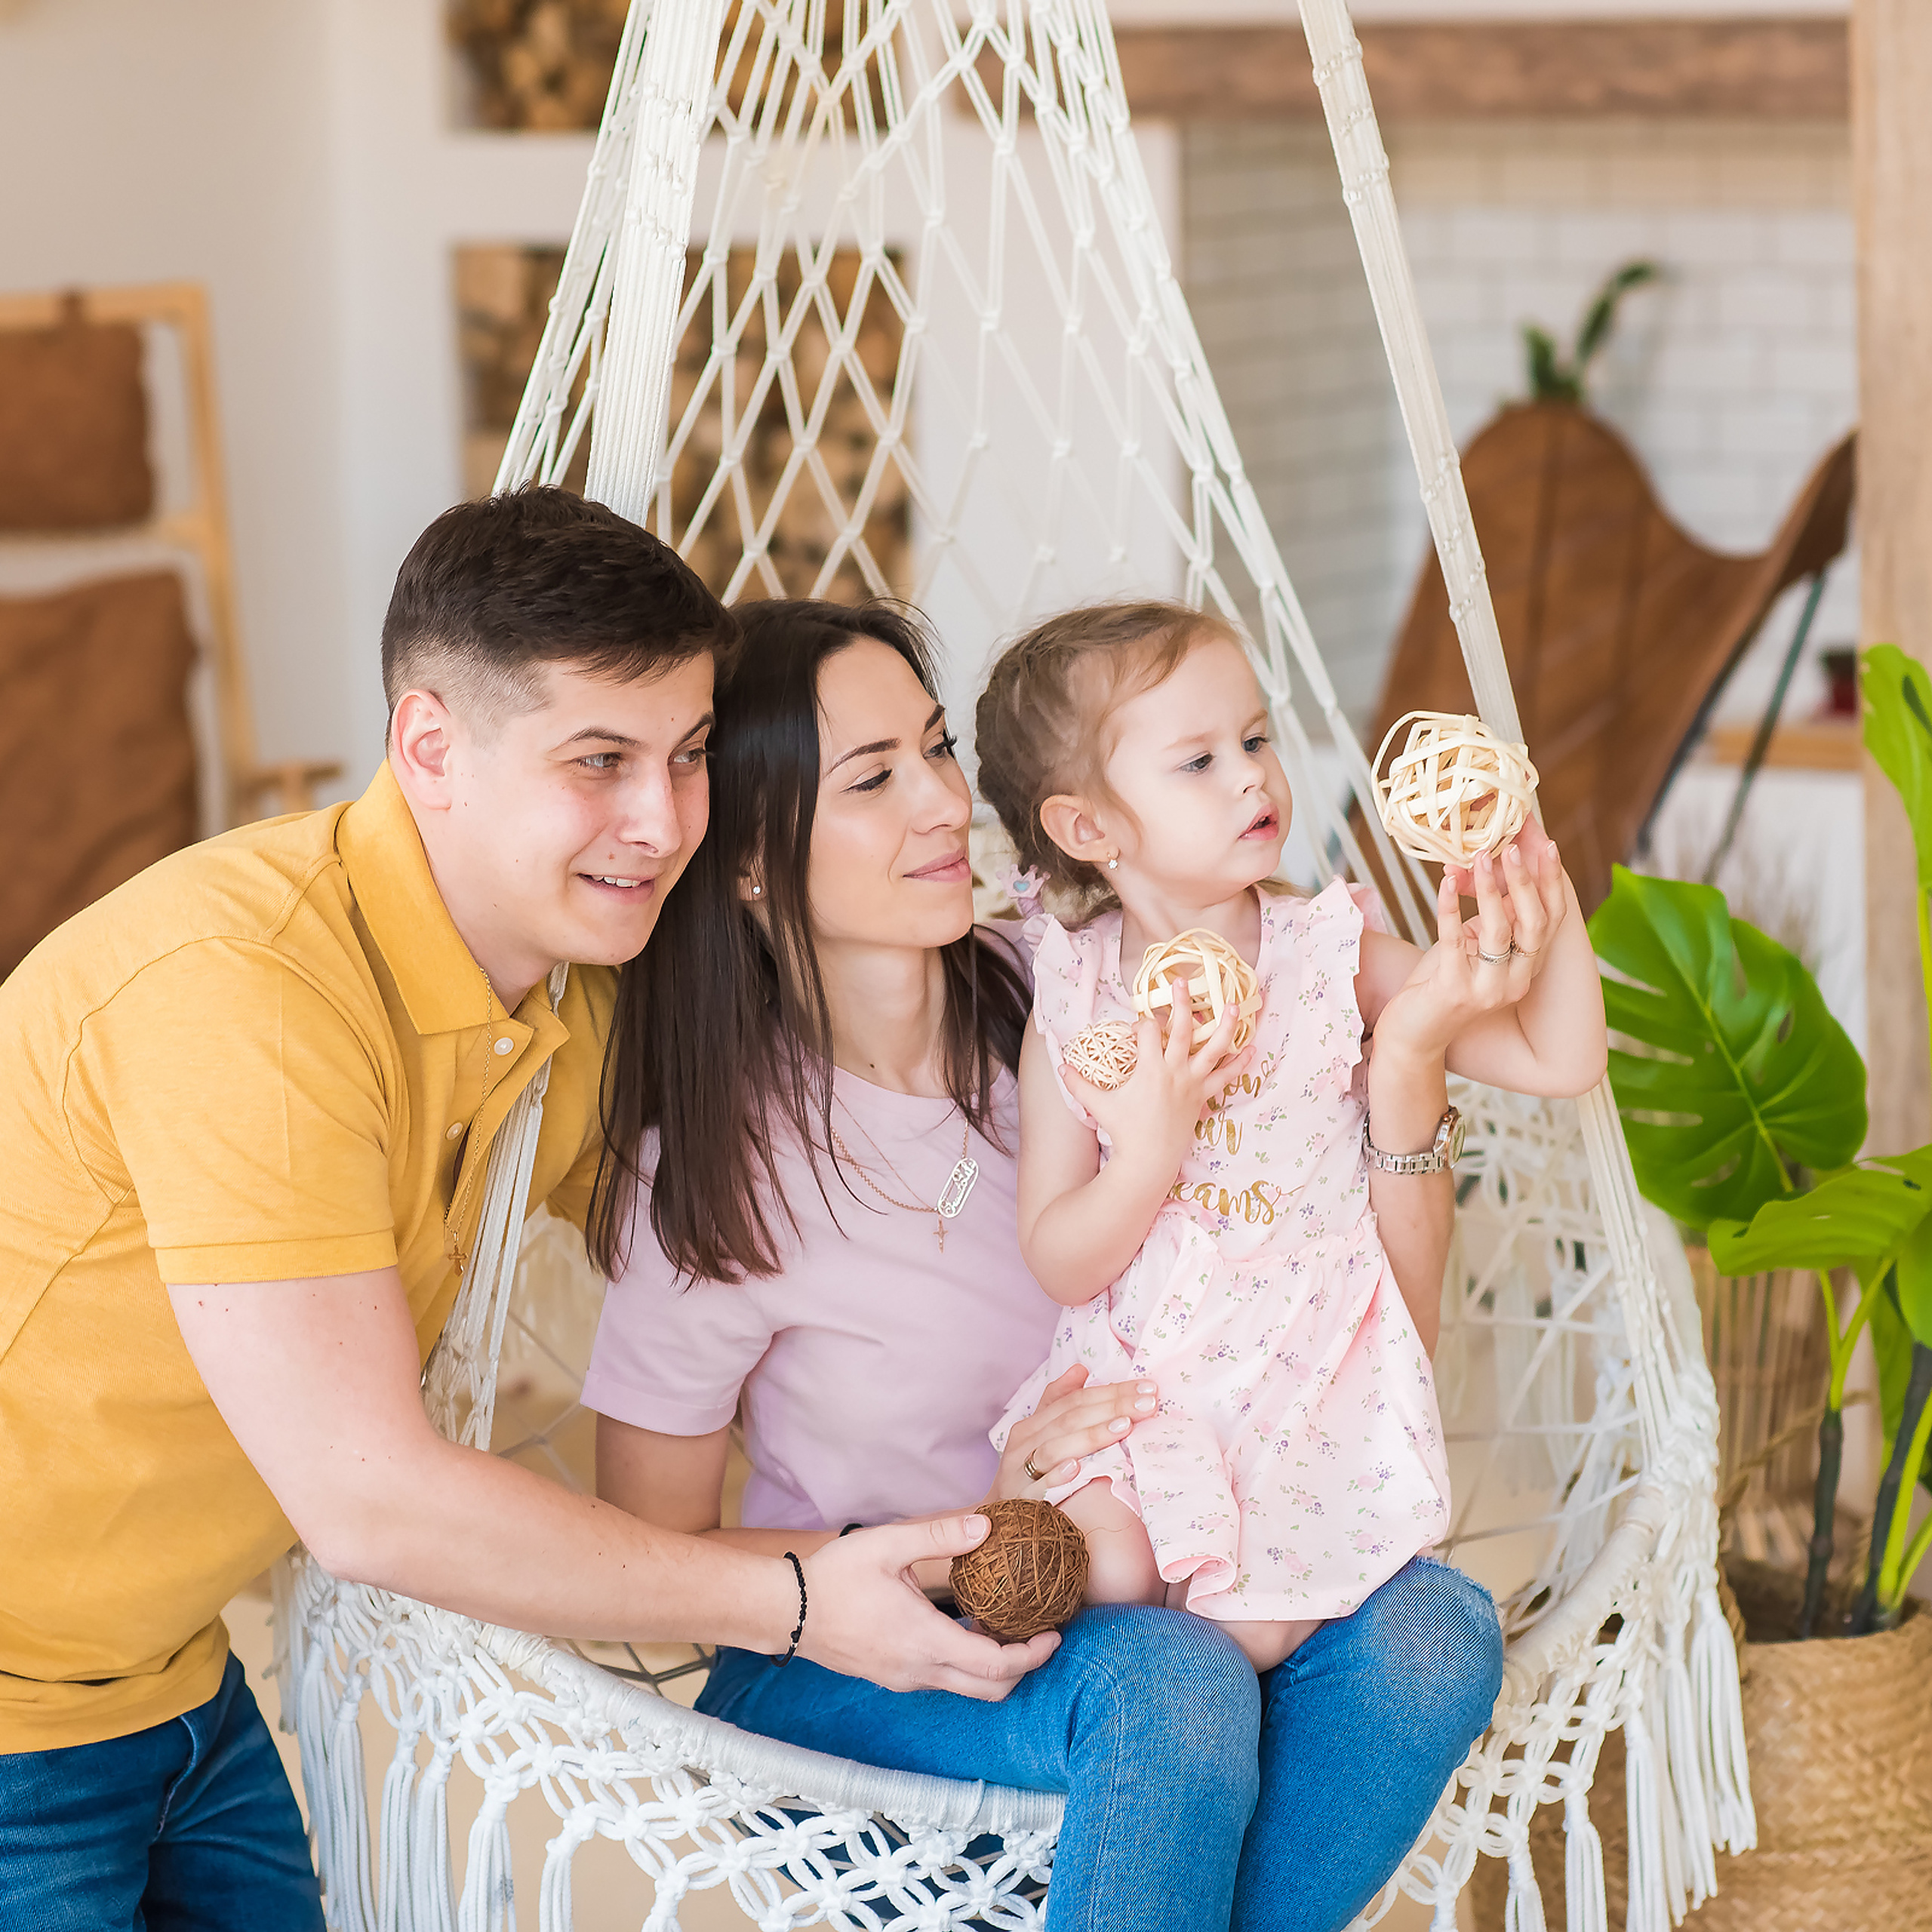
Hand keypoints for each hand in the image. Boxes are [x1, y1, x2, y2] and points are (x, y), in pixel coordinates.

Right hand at [798, 1517, 1058, 1699]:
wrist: (787, 1612)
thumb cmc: (834, 1577)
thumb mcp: (886, 1544)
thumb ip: (939, 1535)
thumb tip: (986, 1526)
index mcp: (924, 1641)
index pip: (994, 1664)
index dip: (1031, 1655)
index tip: (1054, 1635)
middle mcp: (918, 1671)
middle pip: (989, 1689)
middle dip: (1023, 1668)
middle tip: (1040, 1635)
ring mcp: (904, 1679)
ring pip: (966, 1689)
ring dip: (994, 1666)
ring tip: (1007, 1625)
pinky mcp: (892, 1677)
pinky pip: (943, 1680)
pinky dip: (967, 1663)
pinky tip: (966, 1626)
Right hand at [991, 1365, 1157, 1498]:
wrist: (997, 1521)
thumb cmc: (1027, 1474)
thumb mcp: (1039, 1436)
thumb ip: (1059, 1402)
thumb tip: (1081, 1368)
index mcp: (1032, 1425)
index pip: (1075, 1400)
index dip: (1111, 1392)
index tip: (1146, 1388)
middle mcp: (1024, 1444)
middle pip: (1070, 1419)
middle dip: (1112, 1408)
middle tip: (1147, 1403)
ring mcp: (1020, 1472)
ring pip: (1054, 1448)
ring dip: (1090, 1436)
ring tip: (1123, 1426)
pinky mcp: (1021, 1501)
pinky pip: (1039, 1486)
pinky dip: (1057, 1475)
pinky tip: (1078, 1467)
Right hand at [1065, 976, 1252, 1180]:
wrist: (1149, 1160)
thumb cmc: (1124, 1131)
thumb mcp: (1098, 1106)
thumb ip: (1078, 1085)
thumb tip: (1060, 1066)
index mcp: (1150, 1069)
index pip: (1149, 1031)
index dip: (1141, 1024)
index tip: (1135, 1030)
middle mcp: (1175, 1072)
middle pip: (1184, 1029)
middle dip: (1182, 1002)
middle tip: (1183, 981)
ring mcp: (1193, 1083)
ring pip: (1214, 1050)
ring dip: (1225, 1026)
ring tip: (1235, 1005)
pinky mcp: (1203, 1097)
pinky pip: (1226, 1078)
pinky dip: (1239, 1063)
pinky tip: (1252, 1049)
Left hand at [1379, 824, 1569, 1060]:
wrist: (1414, 1035)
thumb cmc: (1443, 983)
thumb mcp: (1474, 947)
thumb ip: (1490, 917)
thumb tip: (1493, 866)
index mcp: (1526, 968)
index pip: (1552, 921)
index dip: (1551, 882)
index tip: (1548, 846)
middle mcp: (1515, 981)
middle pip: (1534, 924)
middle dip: (1525, 881)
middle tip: (1512, 847)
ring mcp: (1487, 989)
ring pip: (1499, 930)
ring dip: (1489, 889)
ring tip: (1478, 857)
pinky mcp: (1454, 990)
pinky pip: (1454, 940)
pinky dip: (1450, 907)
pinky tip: (1444, 882)